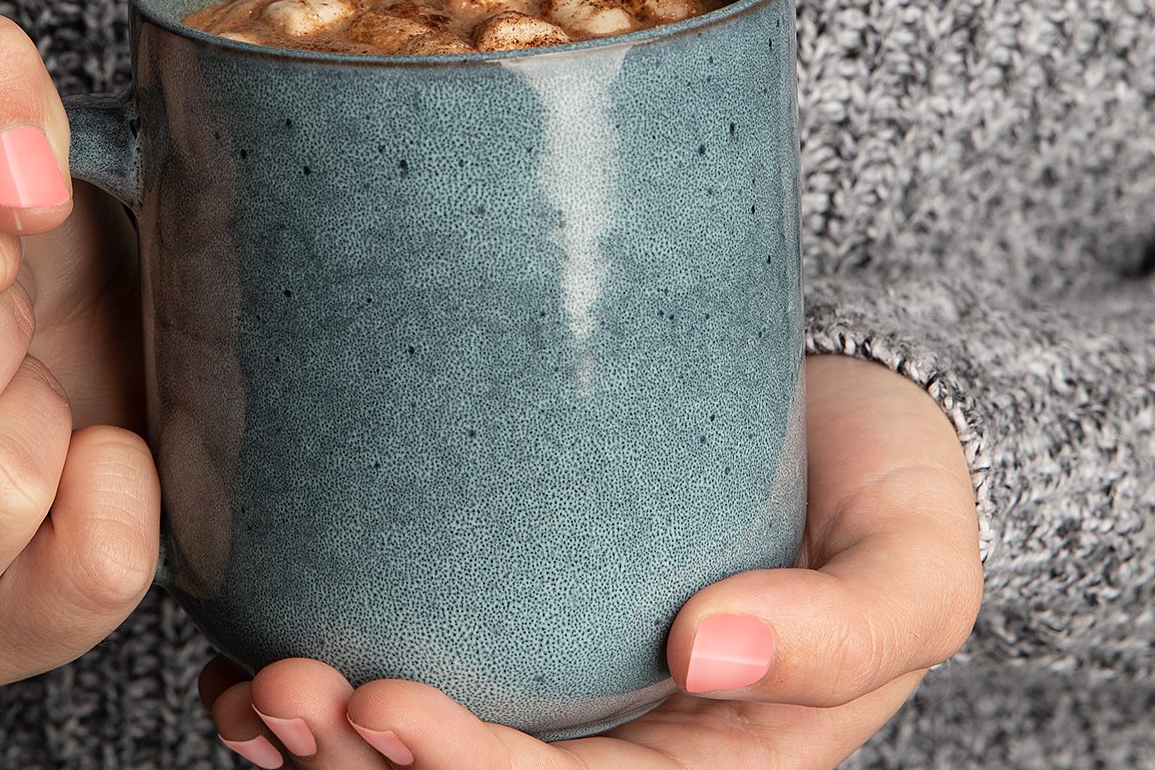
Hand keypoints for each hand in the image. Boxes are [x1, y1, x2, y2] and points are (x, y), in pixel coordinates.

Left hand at [196, 354, 981, 767]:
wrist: (863, 419)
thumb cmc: (893, 496)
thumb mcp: (913, 571)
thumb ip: (841, 630)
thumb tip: (702, 654)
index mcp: (694, 766)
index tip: (378, 705)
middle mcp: (605, 742)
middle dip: (359, 763)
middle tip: (280, 695)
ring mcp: (547, 680)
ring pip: (411, 746)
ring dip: (314, 738)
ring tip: (243, 685)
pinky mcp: (505, 607)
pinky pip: (403, 656)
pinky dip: (316, 661)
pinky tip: (241, 639)